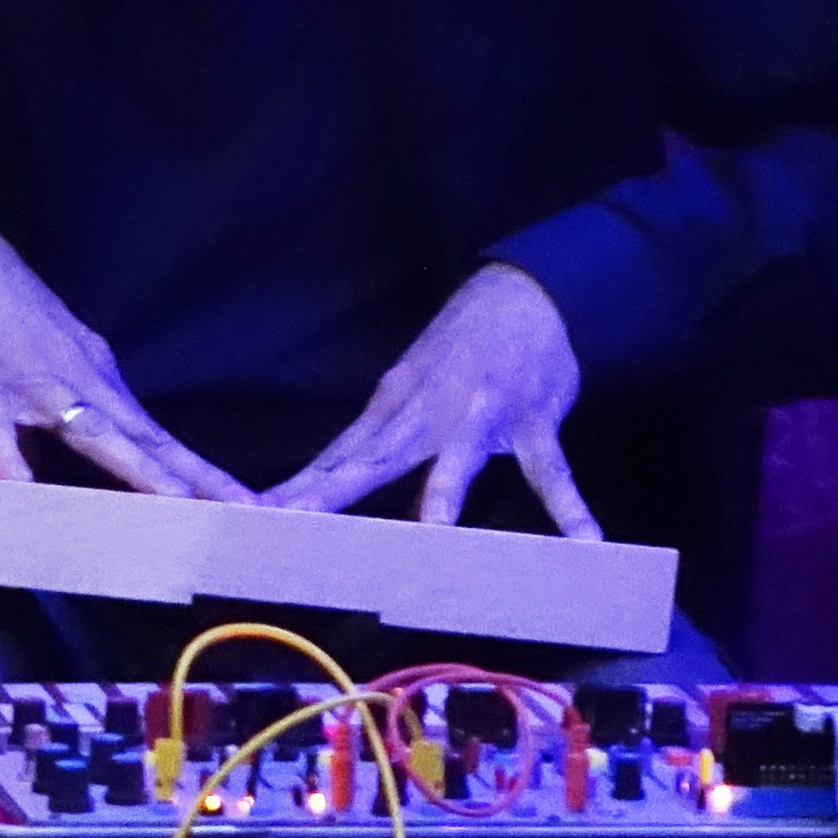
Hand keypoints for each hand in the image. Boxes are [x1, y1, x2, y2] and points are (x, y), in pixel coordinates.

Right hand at [0, 225, 241, 496]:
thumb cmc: (2, 298)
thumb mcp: (57, 345)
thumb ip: (76, 388)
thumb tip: (91, 425)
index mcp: (97, 374)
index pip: (154, 432)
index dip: (196, 470)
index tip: (237, 502)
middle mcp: (79, 382)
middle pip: (144, 436)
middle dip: (192, 475)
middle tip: (240, 507)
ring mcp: (34, 386)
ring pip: (91, 432)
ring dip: (133, 465)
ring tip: (173, 499)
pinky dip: (10, 459)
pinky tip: (21, 488)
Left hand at [259, 264, 597, 534]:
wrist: (519, 295)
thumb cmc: (458, 353)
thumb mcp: (405, 391)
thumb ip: (376, 444)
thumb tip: (332, 483)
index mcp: (389, 413)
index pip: (333, 458)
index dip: (296, 488)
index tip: (251, 515)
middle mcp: (424, 417)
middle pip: (368, 462)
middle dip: (330, 493)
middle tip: (291, 524)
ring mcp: (477, 418)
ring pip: (454, 463)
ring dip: (441, 497)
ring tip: (428, 536)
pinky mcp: (530, 419)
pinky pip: (550, 471)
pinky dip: (569, 507)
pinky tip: (586, 541)